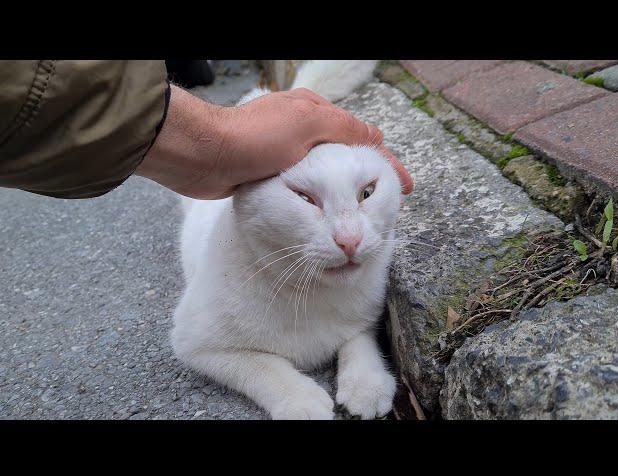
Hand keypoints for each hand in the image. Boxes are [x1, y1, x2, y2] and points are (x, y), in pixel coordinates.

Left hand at [137, 85, 412, 198]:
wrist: (204, 156)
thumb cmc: (254, 137)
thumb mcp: (306, 123)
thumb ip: (343, 128)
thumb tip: (375, 136)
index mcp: (313, 111)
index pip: (360, 138)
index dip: (385, 162)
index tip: (404, 186)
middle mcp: (301, 129)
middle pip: (346, 156)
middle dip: (370, 180)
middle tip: (389, 206)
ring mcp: (285, 151)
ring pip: (327, 173)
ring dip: (348, 191)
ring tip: (366, 213)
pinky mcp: (269, 172)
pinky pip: (307, 186)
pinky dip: (324, 198)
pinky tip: (331, 212)